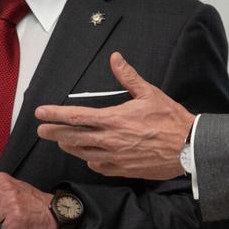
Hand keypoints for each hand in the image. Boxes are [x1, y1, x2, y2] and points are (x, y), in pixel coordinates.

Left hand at [35, 51, 194, 179]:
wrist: (188, 148)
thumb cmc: (170, 119)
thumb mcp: (149, 93)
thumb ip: (128, 76)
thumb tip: (115, 58)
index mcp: (114, 119)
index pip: (77, 116)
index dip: (56, 114)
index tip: (40, 113)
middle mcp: (110, 140)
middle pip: (73, 137)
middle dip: (55, 133)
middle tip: (41, 131)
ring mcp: (115, 157)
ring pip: (83, 152)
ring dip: (69, 146)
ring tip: (60, 142)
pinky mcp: (123, 170)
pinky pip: (99, 166)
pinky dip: (90, 160)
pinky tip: (87, 157)